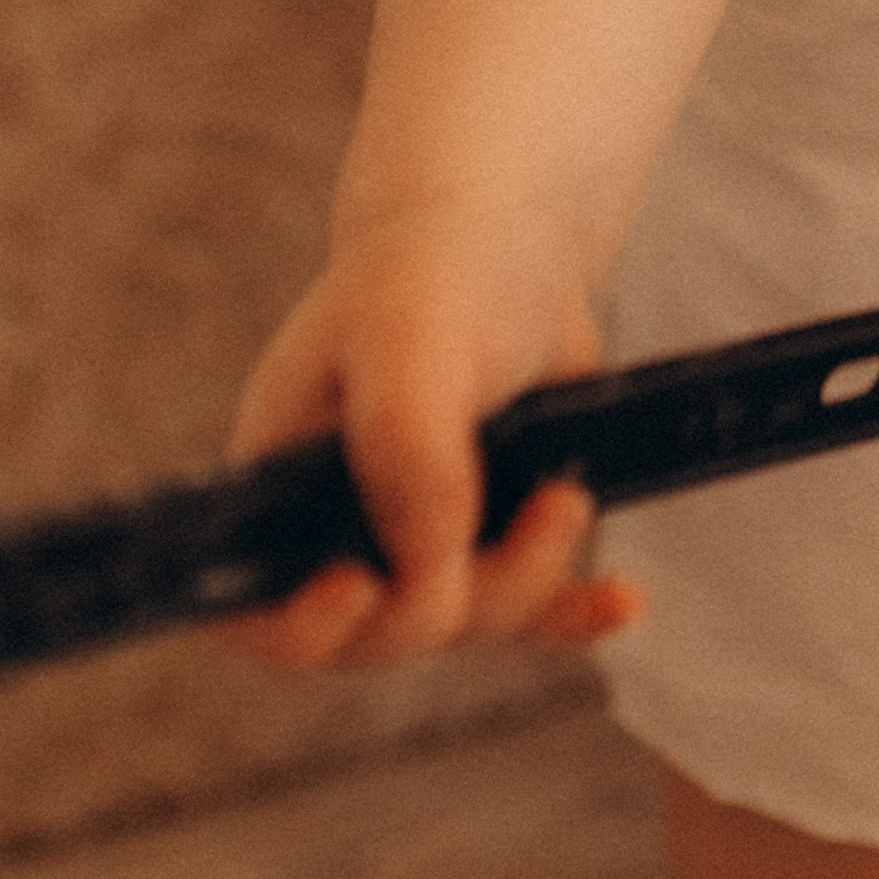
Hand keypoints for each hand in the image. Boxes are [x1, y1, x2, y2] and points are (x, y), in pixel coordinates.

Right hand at [225, 217, 640, 670]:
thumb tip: (431, 565)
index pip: (256, 611)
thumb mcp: (410, 337)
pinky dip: (572, 614)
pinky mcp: (491, 538)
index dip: (300, 629)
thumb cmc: (432, 273)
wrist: (505, 243)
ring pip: (463, 622)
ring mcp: (416, 542)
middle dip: (457, 594)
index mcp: (279, 487)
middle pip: (379, 635)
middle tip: (542, 509)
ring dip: (527, 578)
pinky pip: (526, 612)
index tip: (359, 586)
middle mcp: (337, 529)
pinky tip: (621, 601)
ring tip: (571, 494)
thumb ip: (407, 445)